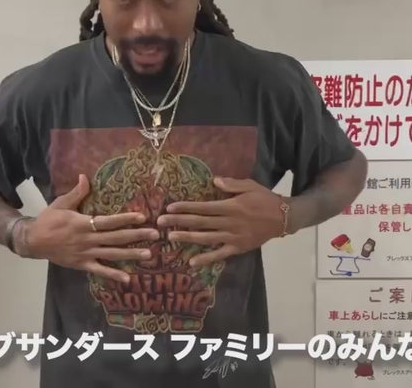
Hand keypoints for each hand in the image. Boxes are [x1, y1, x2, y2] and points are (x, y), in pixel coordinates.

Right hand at [24, 174, 159, 281]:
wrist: (33, 241)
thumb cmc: (48, 220)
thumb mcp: (61, 203)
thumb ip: (76, 192)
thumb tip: (85, 176)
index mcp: (83, 223)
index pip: (109, 221)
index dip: (126, 219)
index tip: (142, 216)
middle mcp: (87, 240)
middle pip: (116, 238)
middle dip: (136, 236)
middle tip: (155, 234)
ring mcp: (85, 254)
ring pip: (112, 254)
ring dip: (131, 254)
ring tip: (148, 254)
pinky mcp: (82, 265)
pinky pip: (99, 271)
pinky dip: (113, 275)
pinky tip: (128, 278)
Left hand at [156, 177, 284, 266]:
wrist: (284, 218)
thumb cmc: (265, 199)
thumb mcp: (250, 185)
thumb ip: (231, 184)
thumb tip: (214, 181)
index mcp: (230, 206)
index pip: (203, 207)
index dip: (185, 208)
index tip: (170, 208)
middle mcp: (229, 223)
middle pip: (200, 222)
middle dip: (179, 222)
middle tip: (160, 222)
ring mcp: (233, 237)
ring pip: (206, 238)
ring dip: (187, 238)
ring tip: (170, 237)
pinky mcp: (238, 248)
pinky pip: (220, 255)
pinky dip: (206, 259)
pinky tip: (192, 262)